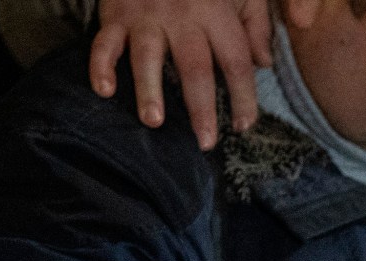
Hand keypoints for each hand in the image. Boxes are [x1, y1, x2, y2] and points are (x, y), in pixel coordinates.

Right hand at [90, 0, 270, 150]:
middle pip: (194, 67)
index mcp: (216, 13)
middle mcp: (181, 16)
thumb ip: (256, 24)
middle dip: (201, 107)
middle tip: (205, 141)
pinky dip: (100, 66)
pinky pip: (104, 42)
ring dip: (149, 90)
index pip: (236, 62)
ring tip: (153, 121)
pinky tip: (104, 90)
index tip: (244, 125)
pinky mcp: (115, 14)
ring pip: (147, 56)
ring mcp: (145, 16)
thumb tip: (264, 64)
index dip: (244, 97)